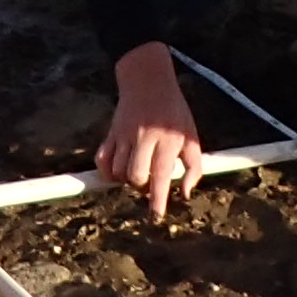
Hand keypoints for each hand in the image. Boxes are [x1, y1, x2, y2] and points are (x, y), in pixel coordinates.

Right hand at [96, 47, 208, 219]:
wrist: (148, 81)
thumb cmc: (174, 112)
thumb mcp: (191, 135)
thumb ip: (194, 166)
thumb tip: (185, 193)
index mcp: (167, 139)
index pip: (161, 174)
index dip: (158, 198)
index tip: (156, 215)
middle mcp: (144, 138)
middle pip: (136, 175)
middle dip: (141, 188)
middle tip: (148, 184)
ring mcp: (125, 134)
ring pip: (118, 170)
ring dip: (126, 181)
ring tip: (136, 175)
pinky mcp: (111, 132)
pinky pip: (102, 159)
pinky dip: (107, 172)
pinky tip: (117, 172)